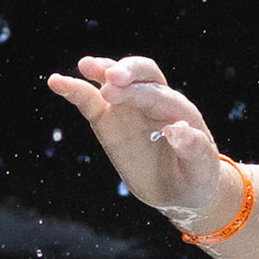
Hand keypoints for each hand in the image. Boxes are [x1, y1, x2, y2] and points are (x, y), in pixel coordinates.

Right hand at [45, 56, 229, 221]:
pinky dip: (74, 90)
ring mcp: (129, 108)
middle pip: (142, 73)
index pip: (157, 95)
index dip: (138, 92)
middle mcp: (155, 101)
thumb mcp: (201, 171)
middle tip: (110, 79)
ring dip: (101, 70)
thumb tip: (179, 129)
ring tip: (85, 67)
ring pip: (114, 80)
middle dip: (126, 72)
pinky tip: (56, 82)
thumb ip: (195, 150)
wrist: (182, 191)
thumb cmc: (197, 178)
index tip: (115, 93)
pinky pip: (89, 100)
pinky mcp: (109, 119)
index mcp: (180, 111)